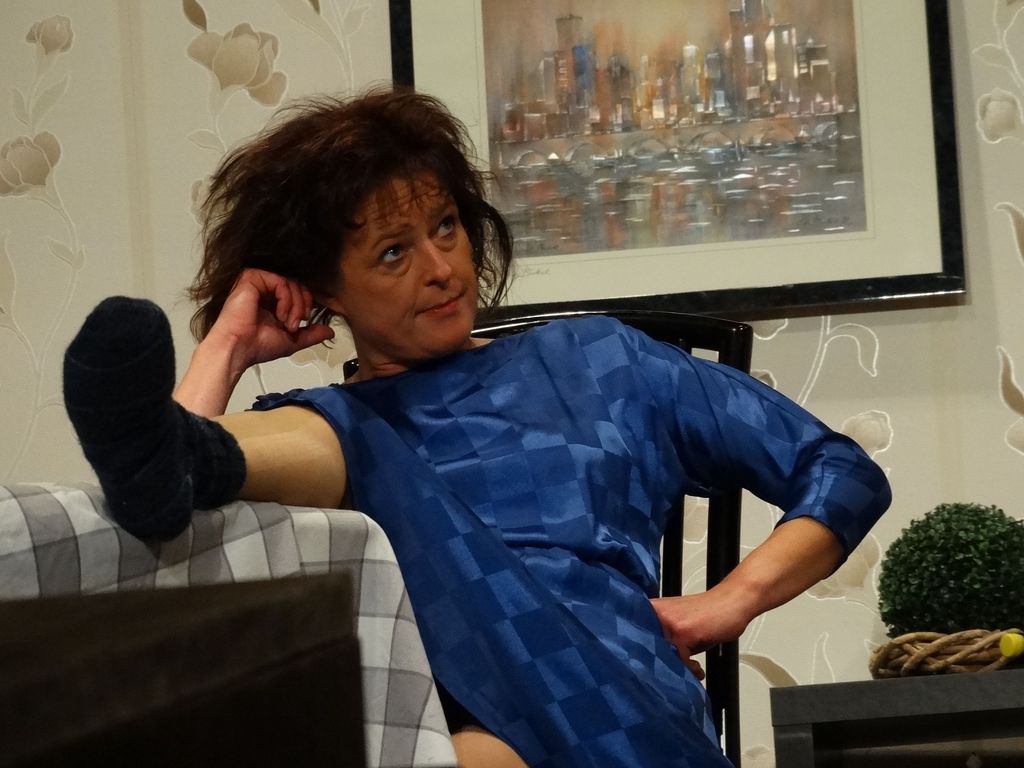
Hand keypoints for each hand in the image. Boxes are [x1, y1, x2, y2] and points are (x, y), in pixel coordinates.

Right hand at [205, 268, 334, 370]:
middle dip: (303, 304)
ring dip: (296, 304)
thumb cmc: (257, 346)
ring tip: (288, 323)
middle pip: (297, 284)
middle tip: (298, 323)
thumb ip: (310, 334)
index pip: (297, 291)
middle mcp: (263, 290)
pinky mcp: (250, 278)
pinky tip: (279, 315)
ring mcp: (257, 282)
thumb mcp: (292, 340)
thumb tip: (330, 332)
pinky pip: (280, 281)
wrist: (238, 348)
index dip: (307, 302)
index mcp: (271, 301)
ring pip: (290, 282)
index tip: (305, 320)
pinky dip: (286, 298)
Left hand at [649, 591, 751, 679]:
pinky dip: (690, 670)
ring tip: (691, 668)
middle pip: (645, 652)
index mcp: (649, 612)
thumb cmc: (707, 616)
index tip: (652, 672)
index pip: (633, 641)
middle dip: (659, 668)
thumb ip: (662, 643)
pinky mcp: (683, 632)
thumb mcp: (678, 628)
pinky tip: (698, 668)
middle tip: (676, 673)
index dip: (642, 661)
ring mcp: (668, 622)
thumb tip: (651, 668)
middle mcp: (654, 614)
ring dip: (678, 670)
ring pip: (662, 658)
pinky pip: (680, 660)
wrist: (731, 602)